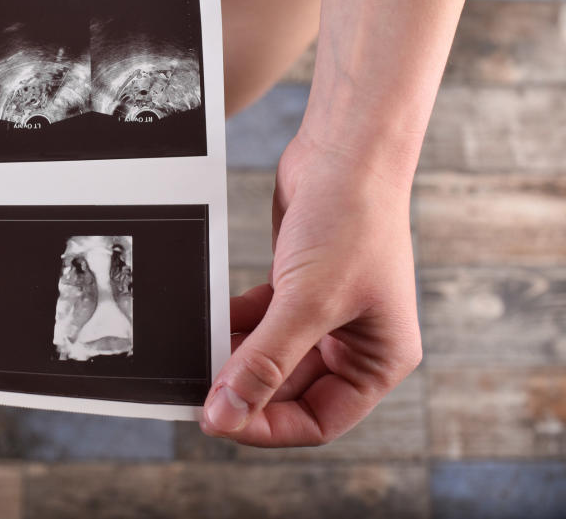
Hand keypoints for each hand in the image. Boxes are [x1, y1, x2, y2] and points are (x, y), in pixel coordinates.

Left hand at [201, 132, 421, 445]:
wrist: (344, 150)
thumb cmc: (351, 222)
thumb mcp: (307, 304)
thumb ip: (265, 363)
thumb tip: (226, 415)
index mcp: (379, 360)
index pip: (319, 420)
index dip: (268, 425)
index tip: (220, 420)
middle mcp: (355, 342)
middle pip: (290, 390)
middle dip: (246, 388)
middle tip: (198, 389)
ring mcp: (325, 313)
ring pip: (271, 355)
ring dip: (234, 356)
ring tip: (197, 356)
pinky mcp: (297, 286)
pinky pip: (260, 322)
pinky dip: (233, 324)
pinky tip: (207, 322)